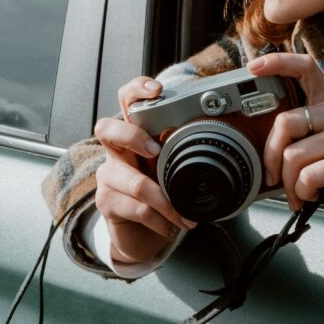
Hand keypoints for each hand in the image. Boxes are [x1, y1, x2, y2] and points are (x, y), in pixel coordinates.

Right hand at [94, 76, 195, 264]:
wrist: (141, 234)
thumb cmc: (158, 195)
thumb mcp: (172, 169)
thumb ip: (183, 152)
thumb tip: (217, 139)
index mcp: (135, 136)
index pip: (126, 101)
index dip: (137, 90)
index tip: (157, 90)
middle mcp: (116, 152)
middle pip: (106, 129)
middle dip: (133, 137)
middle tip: (156, 152)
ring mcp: (108, 176)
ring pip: (135, 183)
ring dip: (167, 203)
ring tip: (184, 215)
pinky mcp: (106, 202)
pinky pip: (137, 209)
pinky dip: (161, 220)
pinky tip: (170, 226)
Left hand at [246, 52, 323, 221]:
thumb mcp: (316, 142)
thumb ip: (294, 133)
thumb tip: (255, 142)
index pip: (305, 68)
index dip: (278, 63)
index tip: (253, 67)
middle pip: (285, 123)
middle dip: (270, 157)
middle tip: (274, 177)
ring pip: (293, 156)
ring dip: (289, 182)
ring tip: (299, 190)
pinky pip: (308, 176)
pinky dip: (302, 192)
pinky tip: (312, 194)